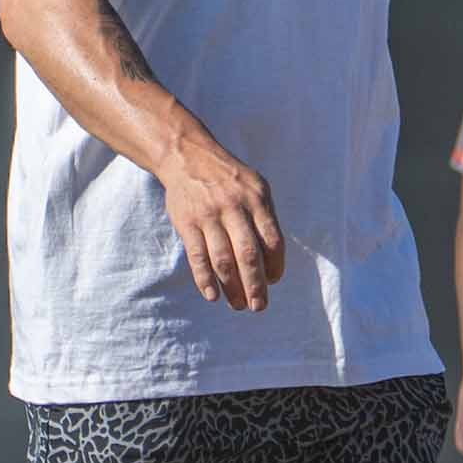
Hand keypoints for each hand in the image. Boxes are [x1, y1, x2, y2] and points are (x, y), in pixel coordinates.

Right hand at [160, 138, 284, 311]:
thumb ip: (264, 218)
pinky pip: (197, 257)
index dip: (275, 265)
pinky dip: (205, 279)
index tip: (273, 280)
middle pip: (249, 254)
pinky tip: (213, 295)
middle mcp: (234, 207)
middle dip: (256, 285)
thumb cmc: (227, 178)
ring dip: (232, 288)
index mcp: (256, 198)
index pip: (272, 239)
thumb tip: (272, 263)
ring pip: (223, 260)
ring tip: (238, 305)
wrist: (187, 156)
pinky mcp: (187, 223)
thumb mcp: (254, 186)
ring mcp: (209, 215)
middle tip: (259, 306)